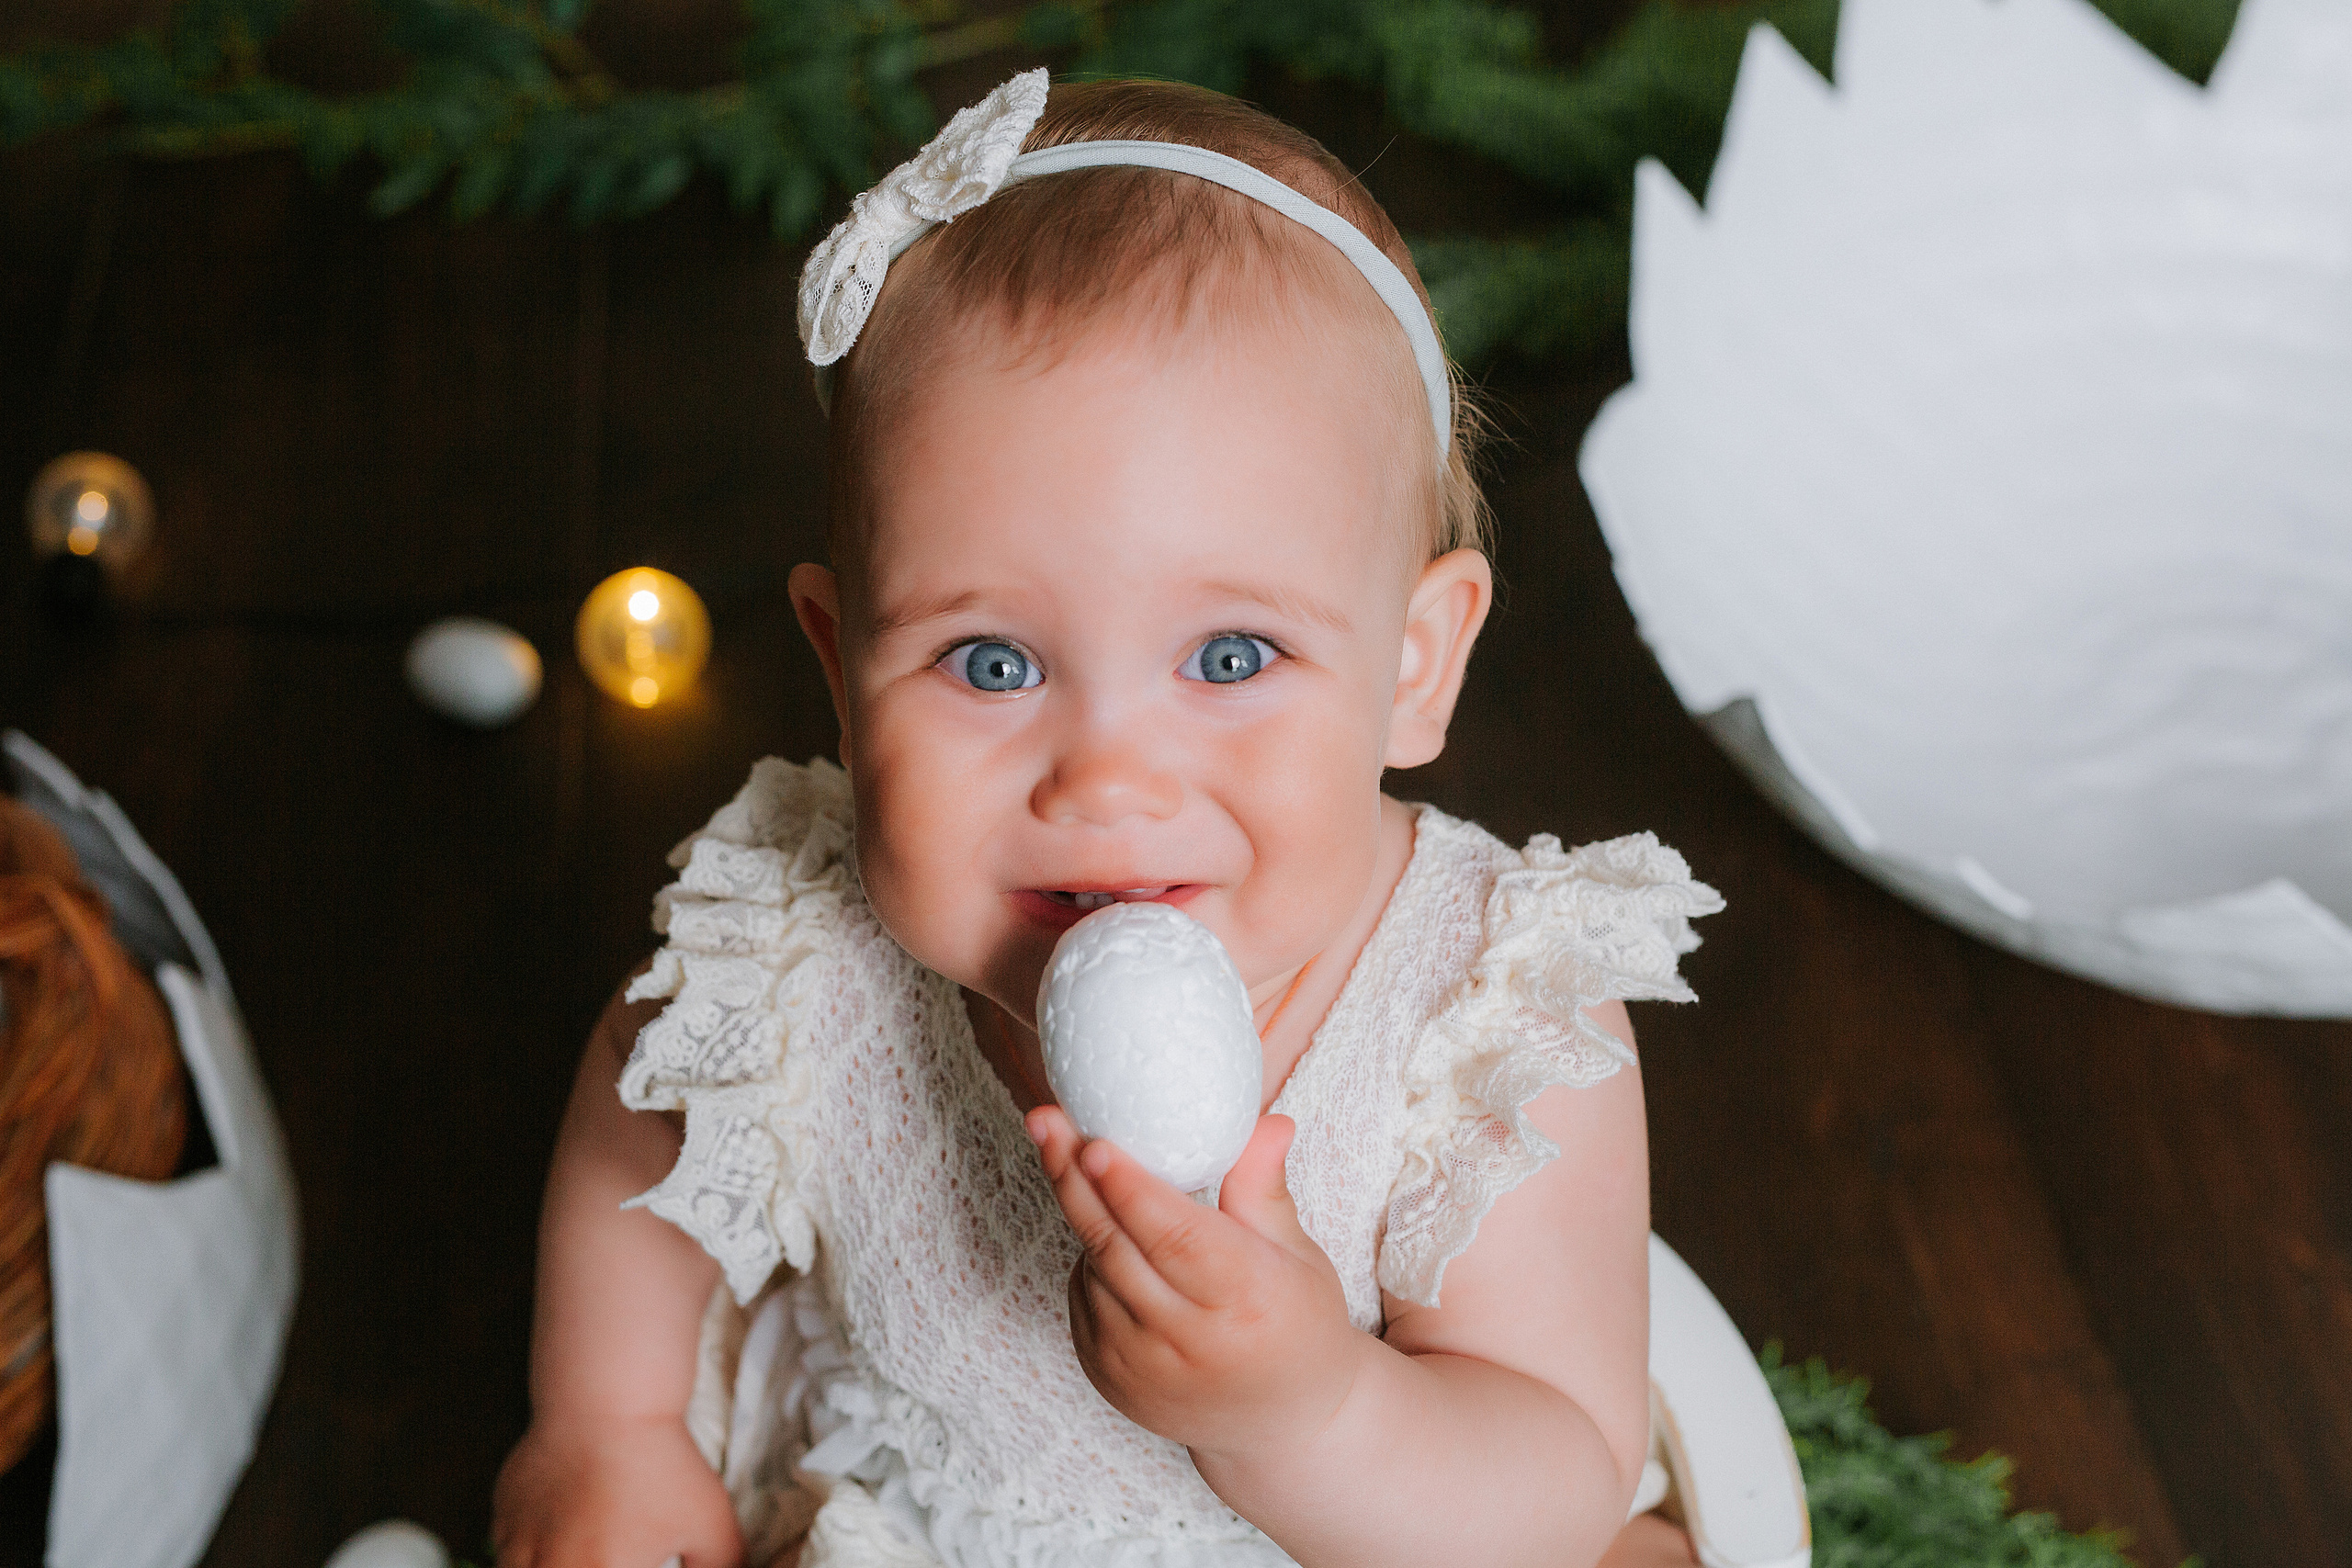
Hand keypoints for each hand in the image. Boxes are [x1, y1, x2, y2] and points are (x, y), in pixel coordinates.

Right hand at [492, 1412, 744, 1567]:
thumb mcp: (713, 1525)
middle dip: (586, 1565)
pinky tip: (553, 1534)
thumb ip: (719, 1567)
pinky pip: (505, 1552)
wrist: (607, 1403)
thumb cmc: (661, 1465)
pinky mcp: (501, 1515)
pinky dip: (525, 1553)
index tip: (636, 1562)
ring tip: (582, 1550)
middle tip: (610, 1551)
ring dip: (548, 1566)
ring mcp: (515, 1546)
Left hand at [1026, 1108, 1367, 1463]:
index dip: (1130, 1190)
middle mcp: (1188, 1342)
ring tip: (1065, 1150)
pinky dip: (1087, 1254)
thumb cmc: (1295, 1324)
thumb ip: (1265, 1189)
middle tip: (1046, 1122)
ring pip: (1093, 1269)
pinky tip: (1100, 1223)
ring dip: (1077, 1208)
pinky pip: (1083, 1297)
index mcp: (1247, 1302)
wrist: (1279, 1424)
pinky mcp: (1109, 1379)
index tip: (1095, 1143)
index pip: (1177, 1239)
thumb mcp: (1298, 1255)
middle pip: (1117, 1248)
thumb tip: (1268, 1122)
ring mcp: (1141, 1367)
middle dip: (1074, 1178)